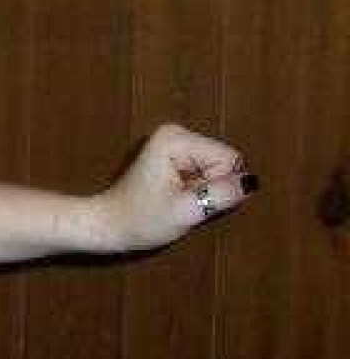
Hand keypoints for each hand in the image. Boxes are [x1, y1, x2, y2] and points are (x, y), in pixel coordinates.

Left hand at [91, 123, 253, 252]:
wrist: (108, 225)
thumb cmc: (140, 220)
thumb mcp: (186, 211)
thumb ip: (221, 194)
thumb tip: (250, 182)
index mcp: (176, 139)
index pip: (230, 160)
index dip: (217, 186)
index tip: (187, 197)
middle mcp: (176, 133)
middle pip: (224, 162)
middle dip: (209, 187)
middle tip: (179, 200)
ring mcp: (175, 144)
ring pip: (217, 170)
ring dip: (202, 190)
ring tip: (174, 199)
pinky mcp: (175, 156)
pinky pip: (206, 173)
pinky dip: (195, 190)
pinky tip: (173, 196)